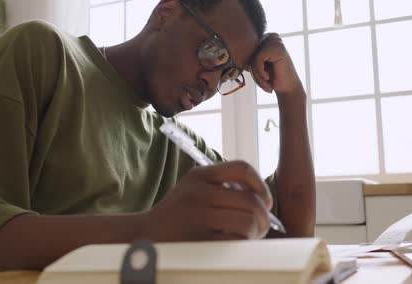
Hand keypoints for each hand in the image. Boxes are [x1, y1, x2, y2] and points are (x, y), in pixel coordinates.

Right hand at [145, 161, 272, 240]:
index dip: (260, 184)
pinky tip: (235, 244)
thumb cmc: (177, 213)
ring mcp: (198, 216)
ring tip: (250, 236)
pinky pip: (235, 241)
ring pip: (247, 221)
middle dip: (263, 217)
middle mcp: (199, 192)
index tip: (265, 200)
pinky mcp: (198, 239)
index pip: (241, 168)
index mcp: (200, 175)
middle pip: (250, 200)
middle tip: (262, 226)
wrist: (145, 234)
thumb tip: (261, 198)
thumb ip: (222, 185)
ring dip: (255, 232)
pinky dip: (241, 244)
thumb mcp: (194, 187)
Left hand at [247, 33, 304, 96]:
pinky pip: (257, 59)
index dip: (250, 67)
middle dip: (253, 71)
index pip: (247, 51)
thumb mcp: (256, 65)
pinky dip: (260, 72)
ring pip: (252, 57)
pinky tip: (268, 78)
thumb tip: (236, 52)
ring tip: (266, 83)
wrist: (288, 89)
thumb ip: (247, 57)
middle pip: (249, 54)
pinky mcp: (277, 47)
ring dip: (257, 74)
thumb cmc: (271, 78)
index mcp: (265, 38)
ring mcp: (275, 40)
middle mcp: (270, 36)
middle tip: (264, 84)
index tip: (259, 79)